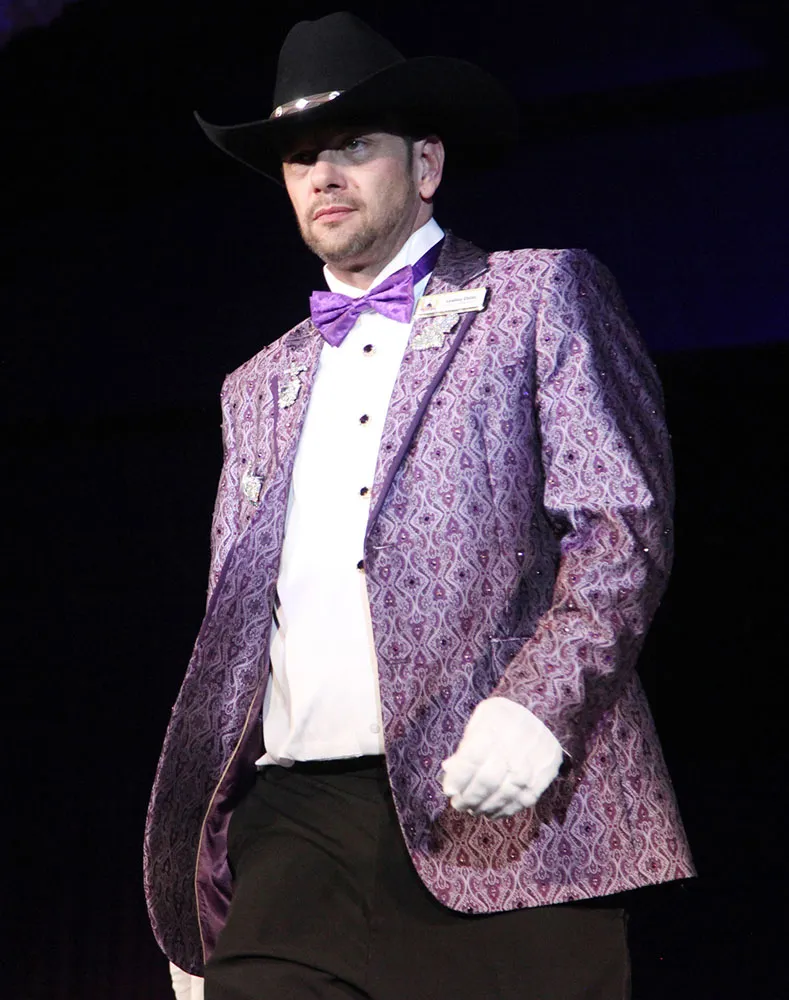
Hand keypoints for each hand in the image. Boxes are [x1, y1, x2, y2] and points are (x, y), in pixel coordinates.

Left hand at [440, 697, 562, 819]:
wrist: (546, 717)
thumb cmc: (505, 717)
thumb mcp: (482, 719)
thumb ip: (465, 744)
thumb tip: (448, 768)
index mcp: (493, 732)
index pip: (470, 761)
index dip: (457, 779)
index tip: (448, 790)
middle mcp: (511, 752)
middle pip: (485, 783)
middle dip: (467, 798)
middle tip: (458, 804)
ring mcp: (529, 769)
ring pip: (502, 796)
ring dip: (483, 808)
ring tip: (472, 809)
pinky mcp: (541, 781)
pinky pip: (520, 802)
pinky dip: (503, 811)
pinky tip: (491, 812)